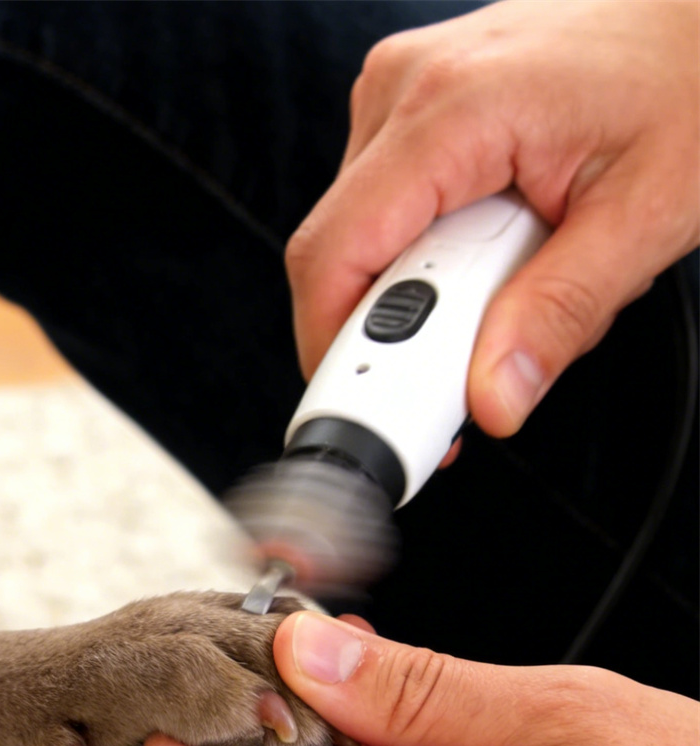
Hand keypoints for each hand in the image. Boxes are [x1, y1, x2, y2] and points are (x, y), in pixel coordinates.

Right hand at [287, 0, 699, 436]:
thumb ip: (564, 311)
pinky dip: (434, 249)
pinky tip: (501, 238)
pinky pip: (388, 207)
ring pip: (363, 237)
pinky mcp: (410, 104)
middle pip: (343, 254)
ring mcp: (400, 91)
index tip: (383, 419)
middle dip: (406, 325)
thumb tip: (495, 397)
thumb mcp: (651, 211)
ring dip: (429, 285)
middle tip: (477, 363)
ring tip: (518, 267)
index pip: (335, 255)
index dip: (341, 349)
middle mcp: (407, 88)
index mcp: (453, 107)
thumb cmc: (690, 72)